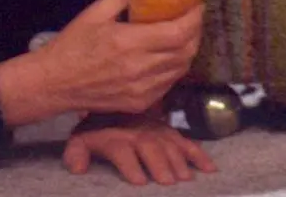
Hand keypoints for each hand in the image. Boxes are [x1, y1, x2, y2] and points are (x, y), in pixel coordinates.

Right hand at [39, 0, 203, 114]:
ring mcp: (142, 90)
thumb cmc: (72, 46)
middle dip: (195, 32)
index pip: (178, 33)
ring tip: (184, 35)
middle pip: (186, 51)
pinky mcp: (140, 104)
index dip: (194, 19)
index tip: (198, 5)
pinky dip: (175, 68)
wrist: (53, 84)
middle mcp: (140, 69)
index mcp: (129, 43)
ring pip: (181, 69)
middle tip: (193, 18)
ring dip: (188, 51)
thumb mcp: (94, 13)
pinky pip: (168, 84)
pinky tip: (168, 57)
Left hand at [64, 113, 218, 185]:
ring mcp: (158, 132)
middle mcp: (139, 134)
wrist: (116, 103)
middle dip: (159, 164)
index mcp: (117, 137)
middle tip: (167, 181)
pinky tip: (209, 169)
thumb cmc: (99, 128)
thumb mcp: (81, 138)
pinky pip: (187, 143)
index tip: (138, 181)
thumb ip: (76, 152)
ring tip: (185, 178)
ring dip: (178, 161)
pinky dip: (199, 155)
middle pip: (151, 149)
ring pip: (170, 146)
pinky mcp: (171, 133)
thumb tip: (77, 168)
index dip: (130, 165)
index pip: (123, 151)